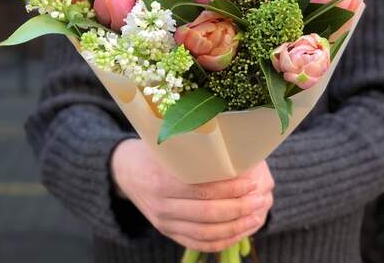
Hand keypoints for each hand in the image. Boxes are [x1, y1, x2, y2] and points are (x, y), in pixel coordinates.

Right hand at [110, 139, 273, 251]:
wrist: (124, 171)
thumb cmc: (151, 151)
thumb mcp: (165, 144)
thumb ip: (191, 146)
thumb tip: (230, 141)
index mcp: (161, 180)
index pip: (202, 189)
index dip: (230, 188)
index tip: (251, 180)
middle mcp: (162, 206)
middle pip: (207, 213)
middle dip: (238, 208)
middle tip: (260, 198)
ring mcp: (164, 222)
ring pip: (205, 233)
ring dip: (235, 227)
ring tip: (256, 216)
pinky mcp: (167, 232)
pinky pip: (198, 242)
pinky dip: (222, 240)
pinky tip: (239, 231)